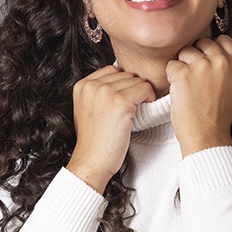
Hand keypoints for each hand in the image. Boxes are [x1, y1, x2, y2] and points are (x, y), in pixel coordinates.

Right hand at [66, 65, 156, 192]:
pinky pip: (144, 89)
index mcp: (82, 85)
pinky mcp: (120, 102)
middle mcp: (92, 85)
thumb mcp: (87, 109)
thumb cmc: (94, 141)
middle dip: (132, 88)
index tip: (125, 98)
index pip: (112, 70)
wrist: (91, 161)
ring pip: (136, 80)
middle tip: (133, 106)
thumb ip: (98, 92)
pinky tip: (143, 110)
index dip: (123, 84)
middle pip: (125, 74)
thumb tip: (121, 81)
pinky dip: (149, 98)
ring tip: (136, 110)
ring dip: (141, 94)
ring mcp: (105, 92)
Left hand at [165, 34, 231, 157]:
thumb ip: (227, 62)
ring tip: (190, 87)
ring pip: (185, 51)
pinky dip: (172, 77)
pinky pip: (171, 65)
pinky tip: (181, 91)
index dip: (211, 50)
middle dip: (196, 57)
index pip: (222, 39)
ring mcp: (202, 66)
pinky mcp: (184, 73)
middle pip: (202, 42)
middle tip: (198, 80)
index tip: (208, 63)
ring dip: (183, 66)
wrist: (207, 136)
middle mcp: (222, 61)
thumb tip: (217, 42)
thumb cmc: (216, 113)